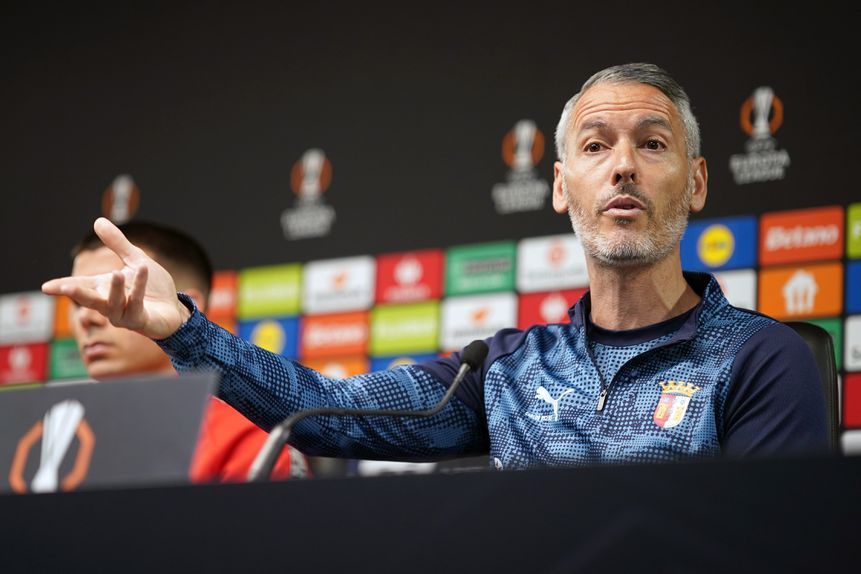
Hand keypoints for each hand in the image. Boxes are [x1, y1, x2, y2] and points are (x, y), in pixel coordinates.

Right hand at [41, 217, 189, 339]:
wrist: (174, 308)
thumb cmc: (154, 288)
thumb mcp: (136, 260)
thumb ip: (118, 244)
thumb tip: (98, 221)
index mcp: (105, 290)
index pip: (81, 286)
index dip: (63, 287)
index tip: (46, 287)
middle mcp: (110, 304)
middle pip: (90, 300)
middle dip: (78, 294)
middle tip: (66, 288)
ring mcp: (124, 315)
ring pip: (114, 304)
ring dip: (115, 289)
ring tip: (117, 273)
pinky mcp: (140, 321)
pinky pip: (137, 304)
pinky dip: (139, 287)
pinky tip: (142, 270)